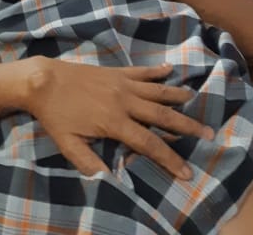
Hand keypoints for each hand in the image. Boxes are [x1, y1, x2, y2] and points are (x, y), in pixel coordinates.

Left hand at [24, 58, 211, 179]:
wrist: (42, 80)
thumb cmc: (55, 116)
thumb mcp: (69, 146)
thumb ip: (91, 164)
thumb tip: (112, 183)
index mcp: (115, 122)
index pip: (149, 144)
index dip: (170, 159)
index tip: (188, 173)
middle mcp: (124, 101)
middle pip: (162, 116)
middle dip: (186, 126)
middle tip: (209, 133)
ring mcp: (122, 83)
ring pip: (156, 91)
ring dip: (178, 97)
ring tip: (197, 102)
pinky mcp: (116, 71)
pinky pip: (141, 71)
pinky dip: (157, 71)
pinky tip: (171, 70)